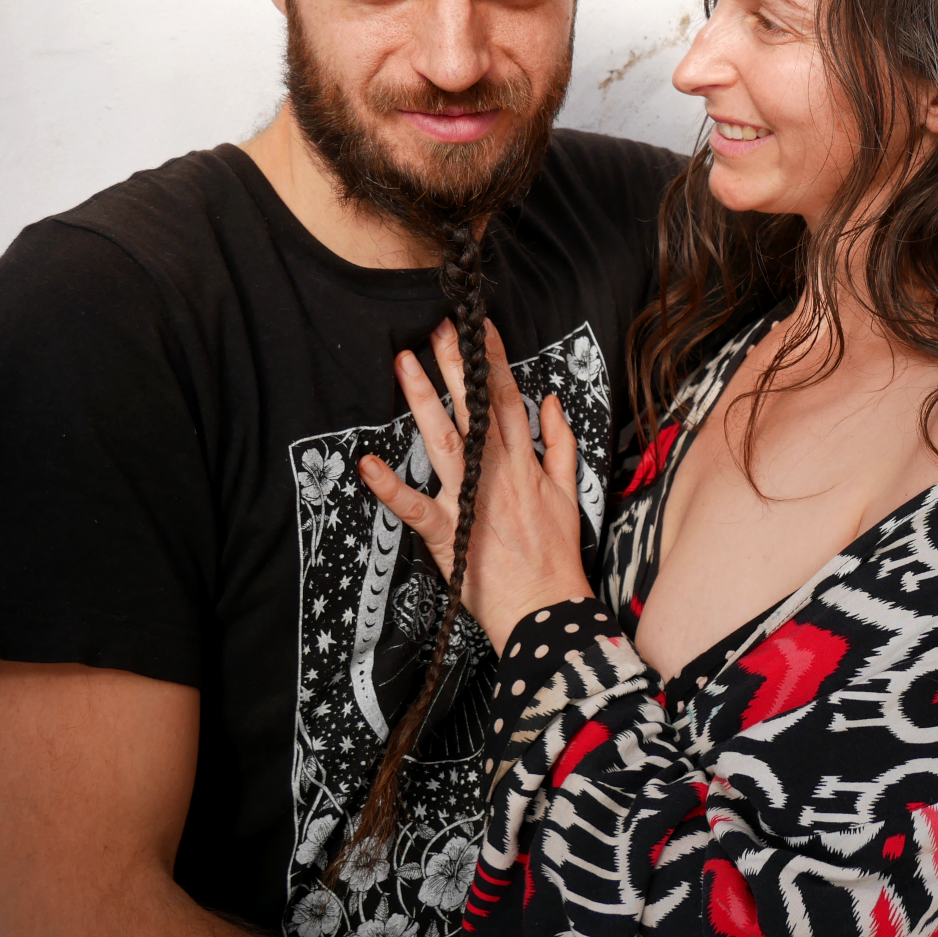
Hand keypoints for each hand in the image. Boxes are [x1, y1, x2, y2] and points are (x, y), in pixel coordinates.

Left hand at [359, 319, 592, 652]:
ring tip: (405, 365)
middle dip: (455, 366)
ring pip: (444, 443)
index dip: (493, 360)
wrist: (548, 609)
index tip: (479, 327)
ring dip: (424, 403)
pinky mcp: (449, 535)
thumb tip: (550, 401)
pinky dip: (391, 488)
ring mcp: (470, 501)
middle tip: (437, 327)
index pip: (507, 398)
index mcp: (523, 462)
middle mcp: (496, 473)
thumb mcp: (569, 491)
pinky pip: (415, 508)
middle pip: (473, 409)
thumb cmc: (556, 555)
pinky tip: (368, 464)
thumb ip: (560, 442)